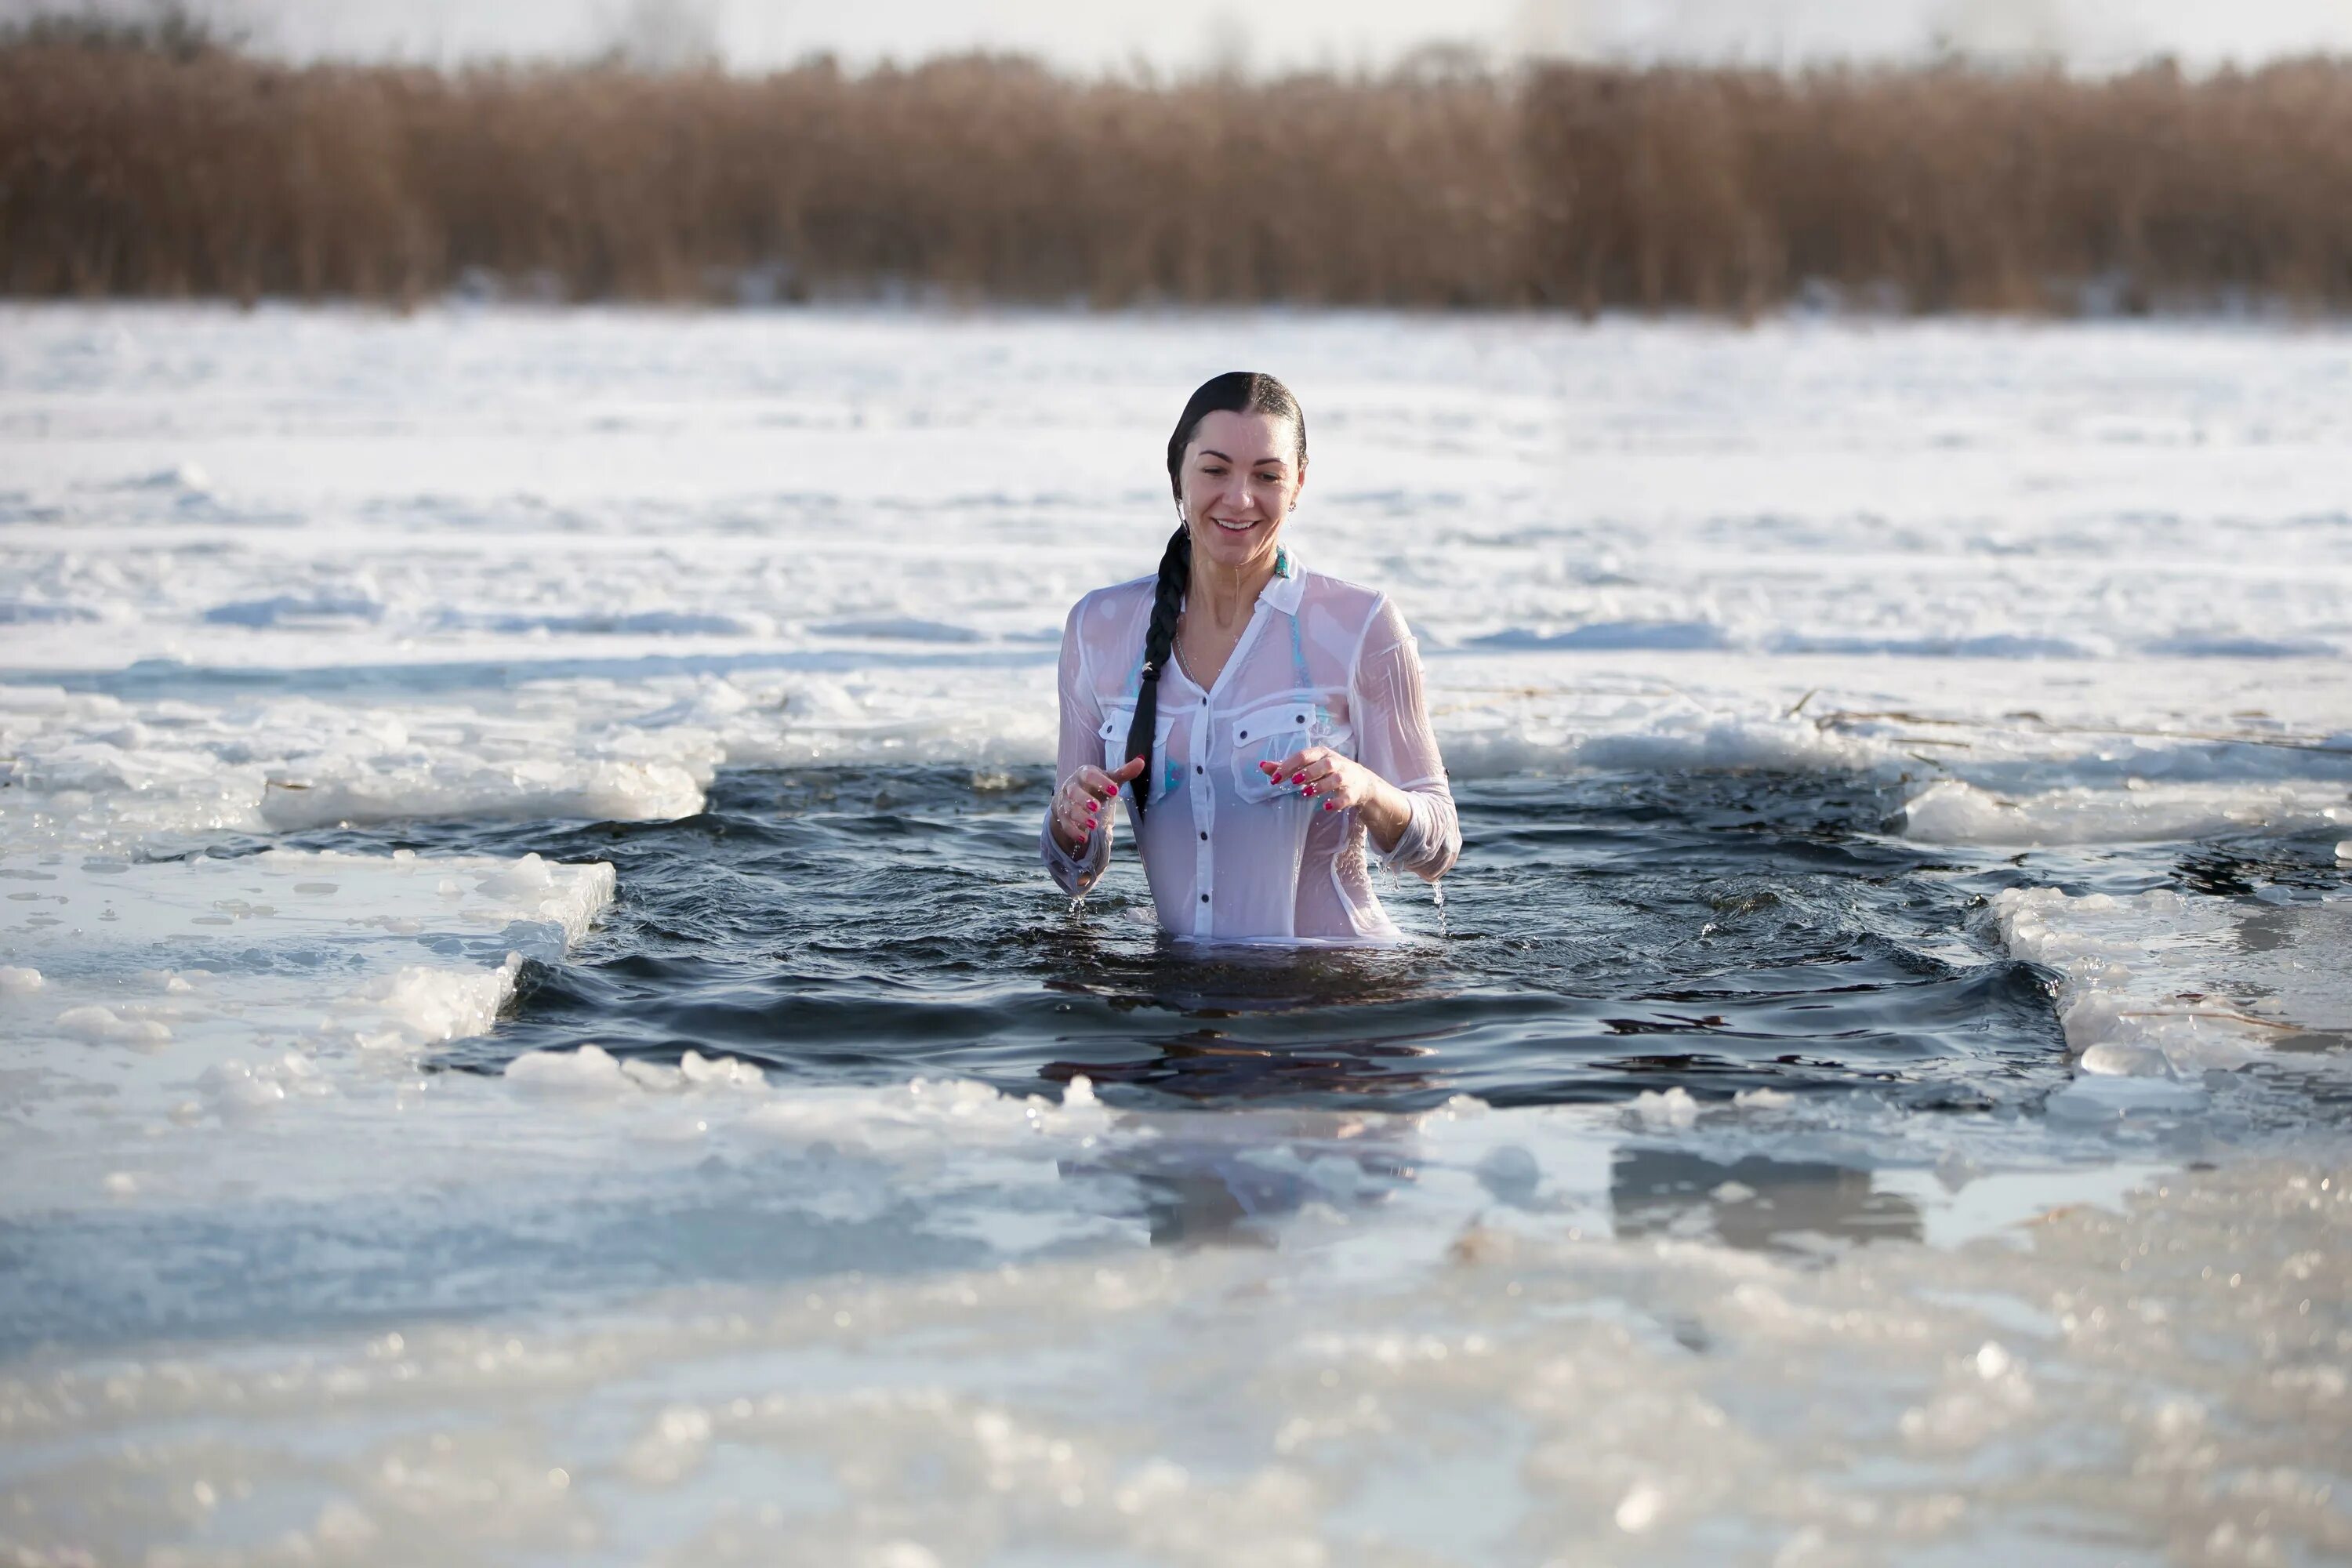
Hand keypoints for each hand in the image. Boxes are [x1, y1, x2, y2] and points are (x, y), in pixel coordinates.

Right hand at [1053, 757, 1143, 854]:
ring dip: (1081, 818)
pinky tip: (1084, 838)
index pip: (1090, 775)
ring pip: (1070, 809)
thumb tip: (1141, 761)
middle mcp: (1072, 787)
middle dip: (1085, 800)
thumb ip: (1124, 772)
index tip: (1115, 790)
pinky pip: (1066, 825)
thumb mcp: (1109, 778)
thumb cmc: (1094, 785)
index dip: (1101, 782)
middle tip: (1097, 807)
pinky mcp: (1062, 816)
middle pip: (1074, 792)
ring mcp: (1065, 802)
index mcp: (1084, 774)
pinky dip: (1073, 832)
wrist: (1071, 795)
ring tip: (1094, 825)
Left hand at [1260, 748, 1408, 849]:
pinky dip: (1336, 802)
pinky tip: (1326, 806)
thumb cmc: (1328, 772)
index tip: (1275, 779)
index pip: (1304, 755)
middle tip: (1294, 782)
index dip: (1289, 765)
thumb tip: (1262, 766)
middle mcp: (1335, 763)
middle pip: (1323, 764)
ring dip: (1321, 786)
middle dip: (1308, 772)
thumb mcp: (1309, 766)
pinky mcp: (1353, 793)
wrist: (1361, 782)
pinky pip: (1346, 797)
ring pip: (1335, 779)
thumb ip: (1286, 767)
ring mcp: (1346, 777)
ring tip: (1306, 793)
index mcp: (1321, 754)